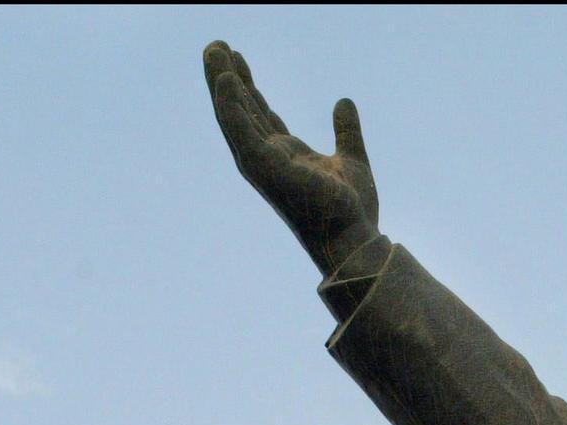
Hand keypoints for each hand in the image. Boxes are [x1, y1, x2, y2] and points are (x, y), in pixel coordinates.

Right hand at [202, 41, 380, 272]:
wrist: (353, 236)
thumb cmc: (351, 210)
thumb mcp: (352, 158)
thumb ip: (346, 130)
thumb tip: (343, 102)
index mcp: (285, 154)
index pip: (260, 113)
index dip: (248, 86)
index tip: (238, 58)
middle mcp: (268, 157)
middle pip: (242, 109)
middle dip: (228, 77)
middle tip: (216, 46)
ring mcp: (262, 162)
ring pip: (235, 114)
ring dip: (221, 82)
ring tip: (213, 49)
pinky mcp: (264, 166)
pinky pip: (241, 129)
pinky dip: (230, 104)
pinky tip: (224, 79)